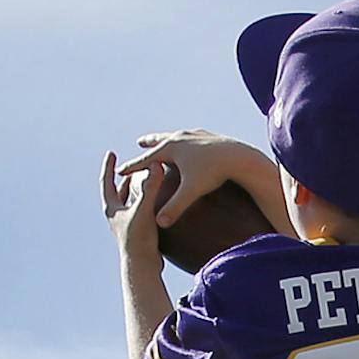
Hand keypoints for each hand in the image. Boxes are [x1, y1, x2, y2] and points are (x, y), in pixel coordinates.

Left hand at [100, 150, 159, 255]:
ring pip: (127, 203)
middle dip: (121, 178)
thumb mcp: (144, 209)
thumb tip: (154, 166)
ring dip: (132, 191)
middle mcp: (115, 216)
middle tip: (127, 167)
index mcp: (111, 208)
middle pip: (116, 191)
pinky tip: (152, 203)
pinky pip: (137, 212)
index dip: (109, 166)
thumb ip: (150, 187)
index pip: (107, 181)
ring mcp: (124, 225)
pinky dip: (142, 203)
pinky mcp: (135, 233)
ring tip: (139, 182)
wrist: (141, 265)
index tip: (111, 153)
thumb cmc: (138, 239)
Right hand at [117, 130, 268, 225]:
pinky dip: (187, 138)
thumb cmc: (214, 173)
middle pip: (160, 141)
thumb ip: (175, 207)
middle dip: (149, 144)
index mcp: (171, 149)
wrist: (239, 157)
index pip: (146, 160)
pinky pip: (193, 136)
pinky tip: (191, 140)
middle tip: (139, 143)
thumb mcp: (192, 192)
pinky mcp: (209, 135)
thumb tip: (159, 223)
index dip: (132, 167)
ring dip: (169, 137)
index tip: (120, 171)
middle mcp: (179, 138)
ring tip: (165, 138)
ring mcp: (194, 134)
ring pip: (178, 136)